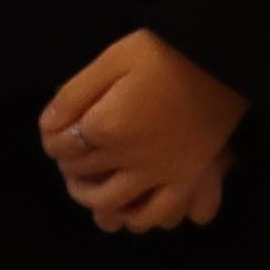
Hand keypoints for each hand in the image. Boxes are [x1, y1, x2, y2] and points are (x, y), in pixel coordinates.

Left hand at [37, 28, 242, 233]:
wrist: (222, 57)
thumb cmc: (165, 51)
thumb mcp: (113, 58)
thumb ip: (75, 93)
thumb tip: (47, 125)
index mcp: (107, 124)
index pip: (62, 145)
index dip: (52, 138)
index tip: (53, 132)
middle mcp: (129, 157)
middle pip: (83, 172)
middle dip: (68, 165)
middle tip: (67, 156)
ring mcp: (160, 172)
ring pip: (112, 202)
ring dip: (91, 197)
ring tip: (88, 186)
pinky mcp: (187, 179)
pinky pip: (159, 213)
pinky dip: (139, 217)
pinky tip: (129, 207)